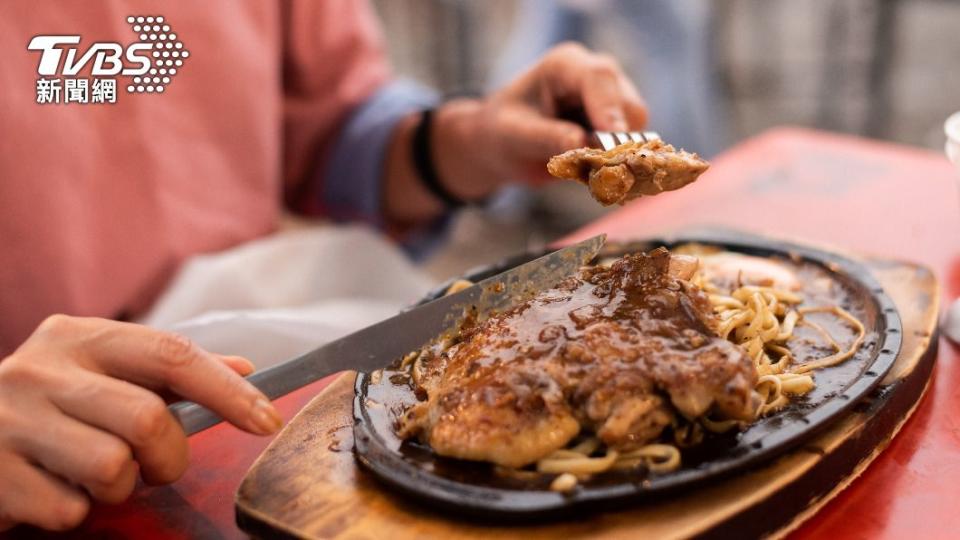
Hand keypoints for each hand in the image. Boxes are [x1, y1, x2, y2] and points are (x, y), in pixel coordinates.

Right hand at [0, 315, 282, 530]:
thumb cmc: (49, 407)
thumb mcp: (101, 374)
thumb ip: (170, 373)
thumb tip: (244, 367)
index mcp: (80, 337)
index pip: (172, 355)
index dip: (227, 391)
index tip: (267, 421)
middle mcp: (41, 369)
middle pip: (146, 418)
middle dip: (168, 456)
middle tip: (156, 465)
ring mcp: (9, 420)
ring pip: (110, 466)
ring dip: (119, 485)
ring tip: (94, 475)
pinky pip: (69, 508)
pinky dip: (76, 511)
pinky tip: (54, 489)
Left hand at [436, 42, 647, 197]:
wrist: (501, 145)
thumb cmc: (501, 134)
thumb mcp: (515, 136)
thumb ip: (548, 137)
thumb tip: (583, 143)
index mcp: (564, 65)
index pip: (600, 78)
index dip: (610, 110)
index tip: (611, 143)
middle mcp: (593, 75)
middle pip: (627, 104)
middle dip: (617, 138)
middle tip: (595, 168)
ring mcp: (608, 98)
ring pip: (636, 126)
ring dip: (617, 152)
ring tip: (583, 167)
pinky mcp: (615, 121)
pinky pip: (631, 142)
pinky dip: (617, 160)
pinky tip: (590, 168)